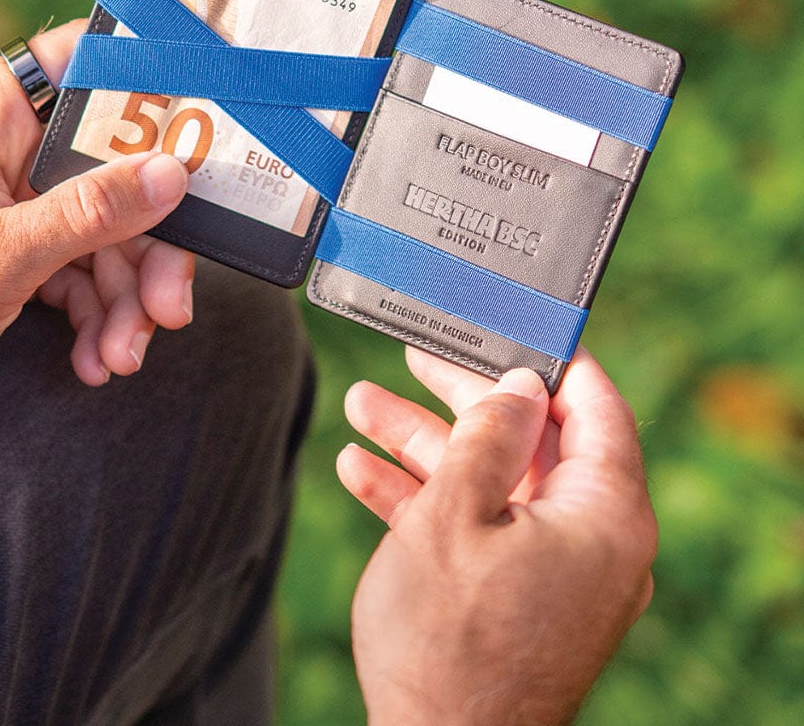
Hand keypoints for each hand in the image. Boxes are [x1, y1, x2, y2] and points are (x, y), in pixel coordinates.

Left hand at [0, 20, 193, 412]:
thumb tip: (172, 175)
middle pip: (118, 170)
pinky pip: (81, 267)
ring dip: (127, 298)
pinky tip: (95, 359)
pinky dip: (95, 313)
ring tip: (122, 356)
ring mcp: (16, 197)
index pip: (92, 64)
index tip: (211, 134)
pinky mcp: (18, 243)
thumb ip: (84, 216)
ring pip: (108, 229)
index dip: (158, 89)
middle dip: (149, 248)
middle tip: (170, 308)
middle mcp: (9, 146)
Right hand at [337, 347, 657, 725]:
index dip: (552, 361)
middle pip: (528, 440)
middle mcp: (591, 542)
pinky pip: (478, 529)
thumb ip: (490, 435)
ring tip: (363, 407)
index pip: (595, 408)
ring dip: (425, 443)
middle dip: (459, 398)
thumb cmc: (447, 640)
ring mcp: (554, 573)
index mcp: (603, 515)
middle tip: (415, 357)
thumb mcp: (457, 511)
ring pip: (492, 481)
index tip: (514, 326)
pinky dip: (427, 498)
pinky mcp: (518, 597)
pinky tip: (362, 471)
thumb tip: (520, 387)